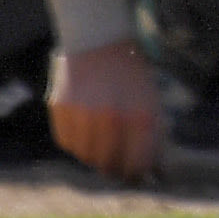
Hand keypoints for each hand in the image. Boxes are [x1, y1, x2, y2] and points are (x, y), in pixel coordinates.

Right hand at [46, 40, 158, 182]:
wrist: (99, 41)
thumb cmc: (131, 74)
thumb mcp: (151, 101)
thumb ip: (153, 137)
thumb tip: (158, 172)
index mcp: (140, 116)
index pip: (137, 164)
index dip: (137, 173)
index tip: (137, 176)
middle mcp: (110, 119)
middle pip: (109, 164)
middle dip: (115, 168)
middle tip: (118, 166)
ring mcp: (82, 115)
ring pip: (86, 157)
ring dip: (95, 156)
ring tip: (102, 143)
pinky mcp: (60, 111)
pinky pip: (68, 143)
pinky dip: (77, 143)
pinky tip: (86, 129)